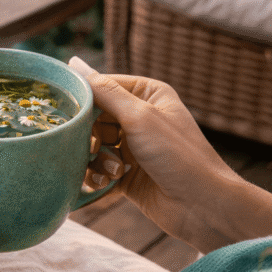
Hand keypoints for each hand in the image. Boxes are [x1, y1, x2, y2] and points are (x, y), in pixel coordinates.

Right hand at [80, 72, 240, 247]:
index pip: (102, 86)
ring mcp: (132, 147)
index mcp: (147, 95)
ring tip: (114, 170)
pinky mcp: (126, 174)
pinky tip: (107, 184)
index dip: (84, 99)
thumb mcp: (140, 117)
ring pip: (93, 146)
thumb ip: (105, 93)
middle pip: (93, 119)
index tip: (70, 114)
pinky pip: (98, 170)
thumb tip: (74, 65)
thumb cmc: (178, 155)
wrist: (201, 205)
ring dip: (97, 159)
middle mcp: (139, 118)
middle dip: (90, 135)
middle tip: (96, 148)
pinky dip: (98, 177)